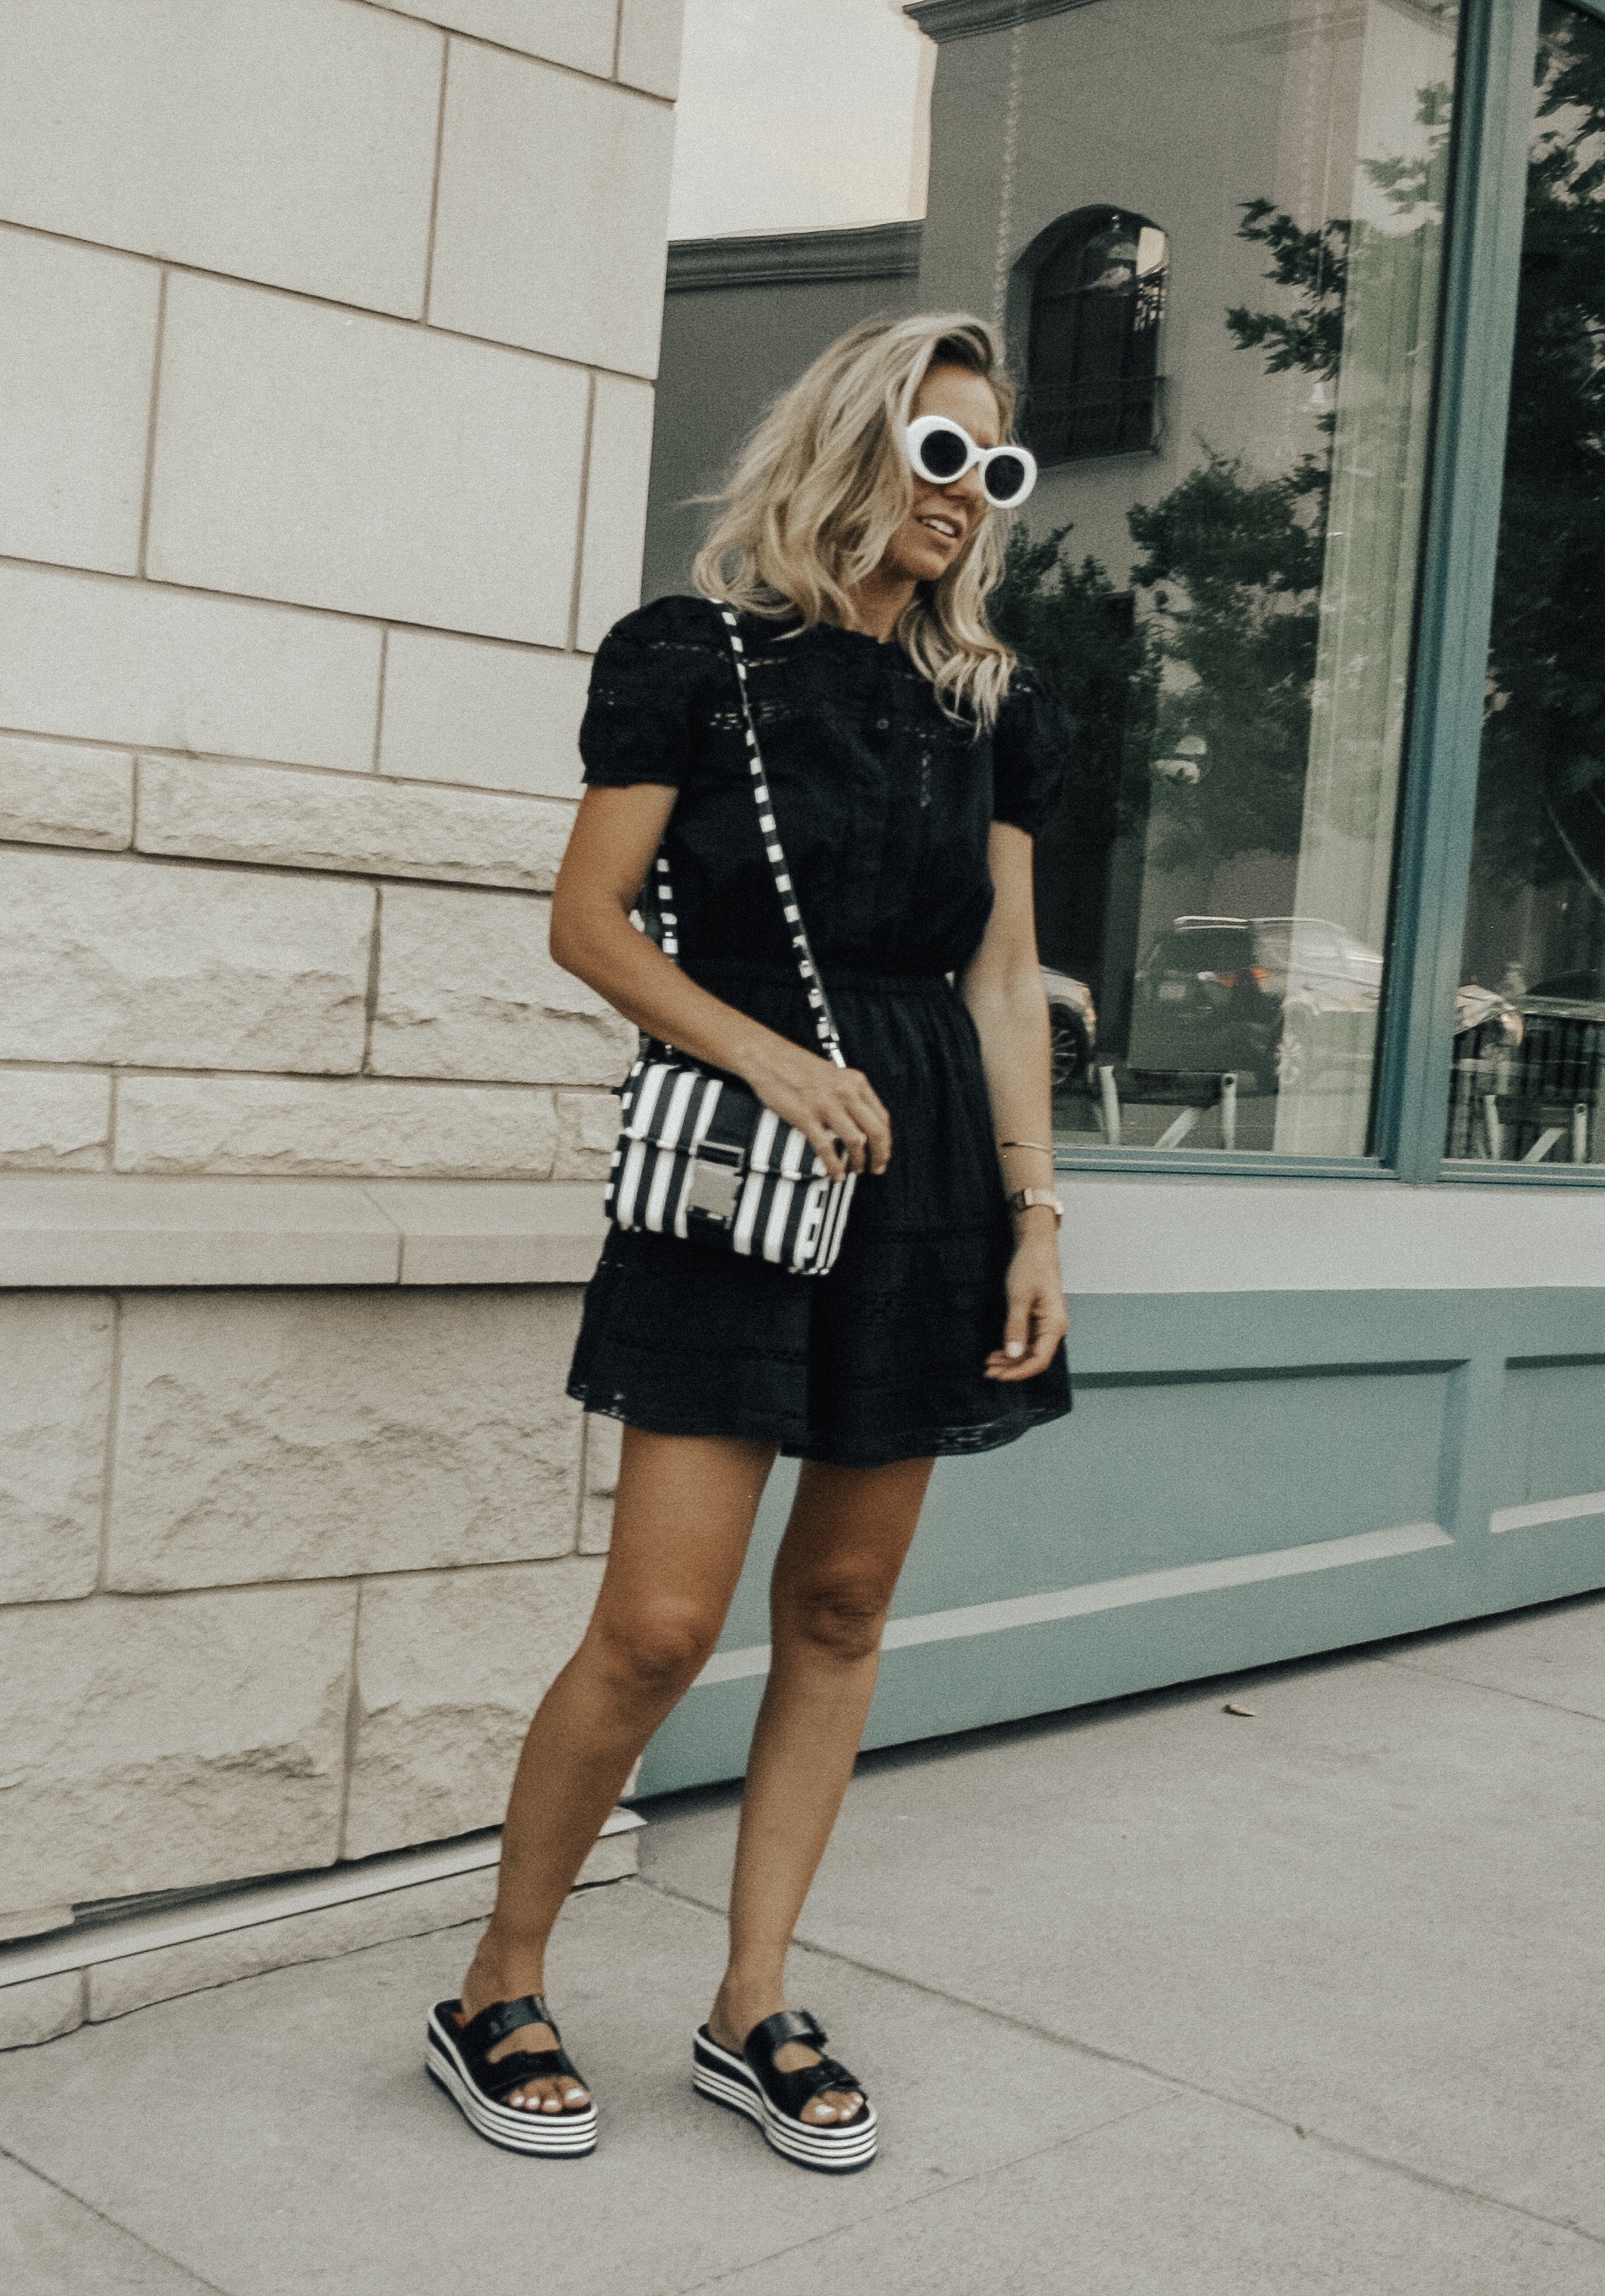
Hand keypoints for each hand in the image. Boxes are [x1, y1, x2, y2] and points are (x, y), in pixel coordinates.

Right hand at [741, 1037, 891, 1180]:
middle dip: (879, 1155)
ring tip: (854, 1170)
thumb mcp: (833, 1074)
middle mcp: (845, 1093)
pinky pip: (826, 1147)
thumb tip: (859, 1121)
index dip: (885, 1141)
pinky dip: (834, 1165)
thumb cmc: (796, 1065)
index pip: (882, 1117)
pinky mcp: (806, 1117)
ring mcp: (826, 1105)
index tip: (882, 1153)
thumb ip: (848, 1094)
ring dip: (858, 1162)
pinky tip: (835, 1173)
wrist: (768, 1057)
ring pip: (856, 1141)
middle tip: (876, 1168)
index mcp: (855, 1082)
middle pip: (875, 1132)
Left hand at [985, 1228, 1066, 1380]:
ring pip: (1030, 1352)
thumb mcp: (1019, 1297)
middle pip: (1034, 1359)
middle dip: (1012, 1368)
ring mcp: (1046, 1325)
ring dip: (1011, 1361)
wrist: (1035, 1248)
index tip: (999, 1375)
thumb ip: (1016, 1326)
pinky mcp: (1038, 1321)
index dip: (1019, 1371)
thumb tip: (1013, 1354)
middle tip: (988, 1371)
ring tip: (990, 1364)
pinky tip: (998, 1352)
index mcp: (1054, 1324)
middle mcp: (1054, 1328)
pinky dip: (1013, 1349)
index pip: (1039, 1359)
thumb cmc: (1031, 1267)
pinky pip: (1027, 1342)